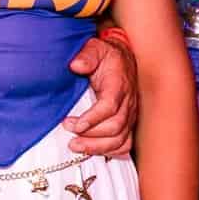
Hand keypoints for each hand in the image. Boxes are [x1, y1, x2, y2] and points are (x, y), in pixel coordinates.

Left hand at [65, 33, 136, 154]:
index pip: (110, 106)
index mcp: (118, 85)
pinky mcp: (128, 122)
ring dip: (98, 147)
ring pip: (120, 138)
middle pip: (115, 126)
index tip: (74, 124)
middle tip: (68, 132)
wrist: (122, 58)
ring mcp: (129, 114)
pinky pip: (125, 143)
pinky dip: (111, 151)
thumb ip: (86, 56)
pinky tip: (94, 151)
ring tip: (75, 146)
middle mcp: (127, 102)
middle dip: (90, 134)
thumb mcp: (95, 48)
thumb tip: (76, 65)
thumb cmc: (105, 56)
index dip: (93, 118)